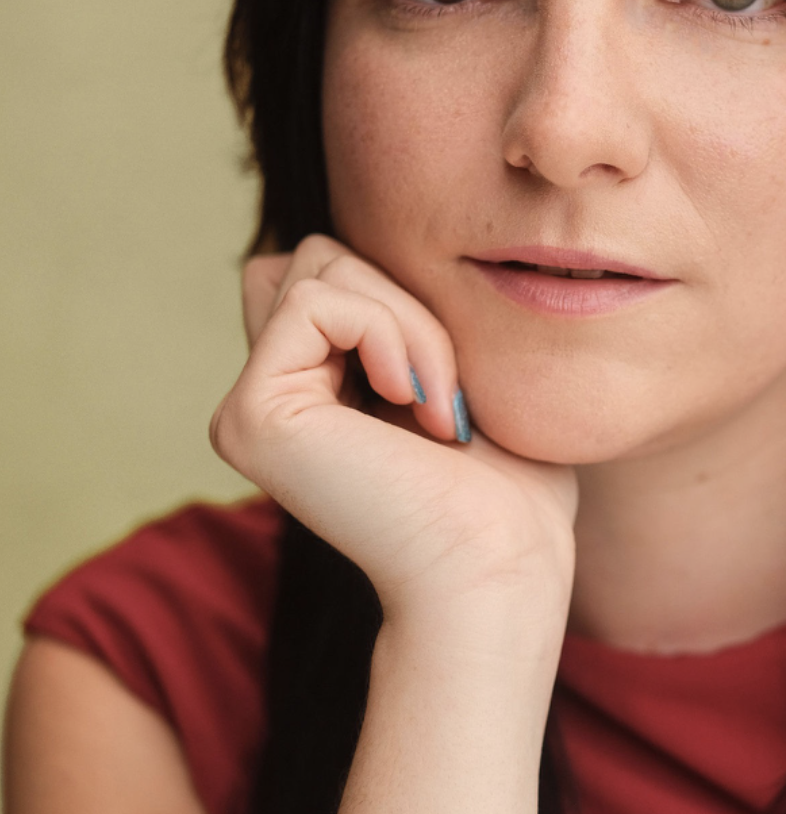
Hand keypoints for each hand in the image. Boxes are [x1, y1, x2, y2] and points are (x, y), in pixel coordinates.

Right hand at [210, 236, 576, 653]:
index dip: (400, 298)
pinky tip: (416, 404)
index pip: (330, 271)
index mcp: (310, 392)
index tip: (453, 387)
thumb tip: (351, 247)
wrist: (500, 566)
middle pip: (319, 256)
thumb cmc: (509, 489)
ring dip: (409, 320)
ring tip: (442, 408)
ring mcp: (248, 410)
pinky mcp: (250, 416)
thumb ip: (402, 314)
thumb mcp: (463, 373)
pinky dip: (387, 331)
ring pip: (318, 266)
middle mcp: (266, 400)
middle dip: (405, 300)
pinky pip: (313, 300)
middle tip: (452, 394)